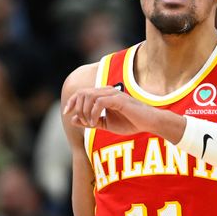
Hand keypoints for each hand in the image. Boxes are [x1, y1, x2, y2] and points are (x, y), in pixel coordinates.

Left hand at [64, 86, 181, 139]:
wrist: (149, 123)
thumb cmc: (131, 123)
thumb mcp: (106, 124)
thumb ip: (90, 121)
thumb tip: (73, 119)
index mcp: (103, 95)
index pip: (82, 92)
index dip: (71, 101)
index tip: (67, 112)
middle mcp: (107, 91)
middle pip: (83, 93)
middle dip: (78, 109)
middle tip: (84, 123)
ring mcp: (113, 94)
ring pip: (90, 96)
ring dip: (85, 111)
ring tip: (90, 124)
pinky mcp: (119, 100)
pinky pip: (100, 102)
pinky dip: (93, 113)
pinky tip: (95, 122)